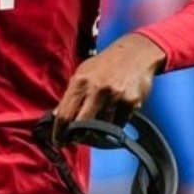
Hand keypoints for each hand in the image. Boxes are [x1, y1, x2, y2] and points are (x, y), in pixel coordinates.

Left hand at [51, 31, 165, 142]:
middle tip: (75, 139)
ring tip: (99, 119)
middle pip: (81, 125)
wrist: (137, 52)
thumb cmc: (106, 63)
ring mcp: (115, 97)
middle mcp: (96, 89)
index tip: (57, 140)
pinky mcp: (131, 103)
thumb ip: (71, 94)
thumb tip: (57, 116)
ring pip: (101, 127)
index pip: (64, 114)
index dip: (59, 131)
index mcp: (81, 81)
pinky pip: (118, 123)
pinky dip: (114, 123)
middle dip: (76, 136)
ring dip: (97, 130)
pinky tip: (115, 111)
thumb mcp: (83, 72)